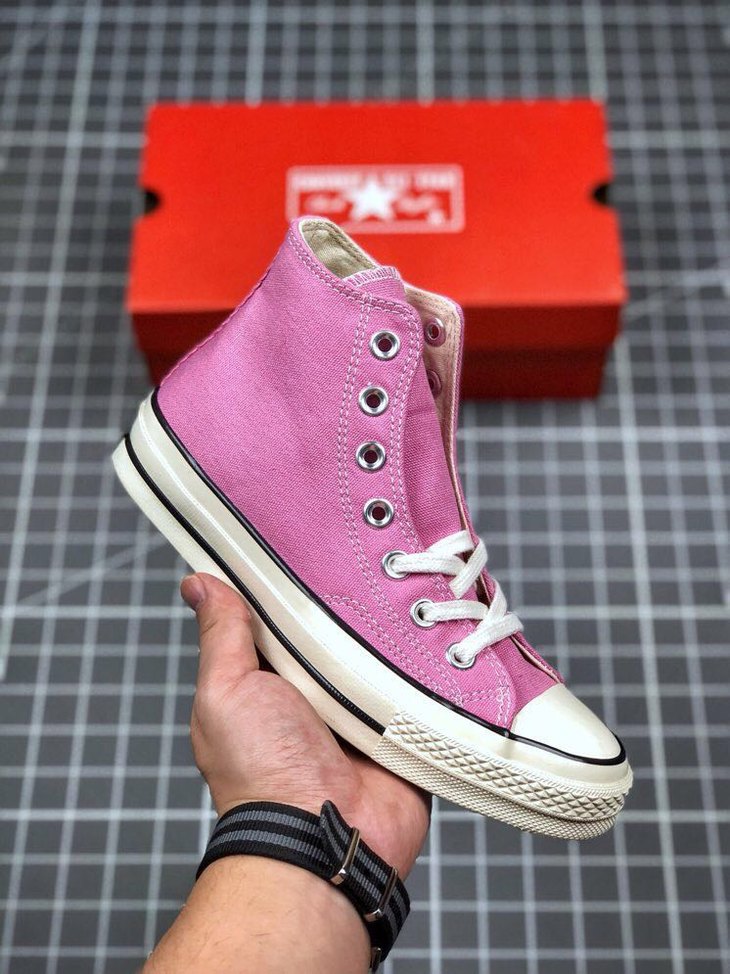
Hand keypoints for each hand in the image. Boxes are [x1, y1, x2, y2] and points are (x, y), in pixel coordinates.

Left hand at [181, 572, 430, 877]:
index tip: (310, 540)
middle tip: (370, 553)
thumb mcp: (227, 690)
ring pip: (380, 651)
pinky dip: (425, 663)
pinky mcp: (402, 726)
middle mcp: (316, 693)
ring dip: (389, 632)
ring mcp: (361, 710)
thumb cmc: (261, 773)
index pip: (283, 615)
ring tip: (408, 583)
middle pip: (336, 628)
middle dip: (349, 601)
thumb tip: (198, 583)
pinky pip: (418, 683)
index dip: (293, 581)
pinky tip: (436, 627)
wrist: (324, 837)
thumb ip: (222, 635)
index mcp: (270, 680)